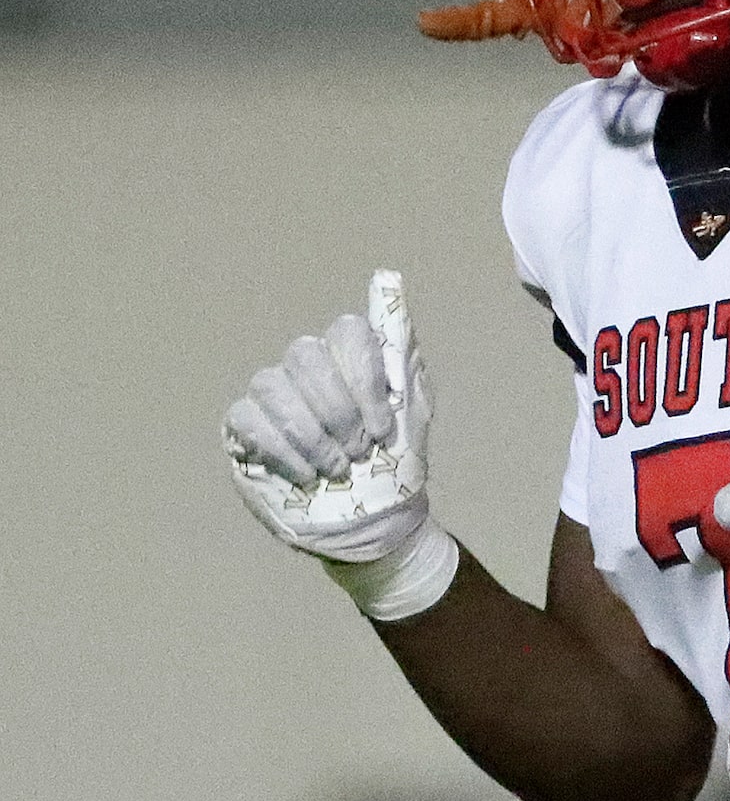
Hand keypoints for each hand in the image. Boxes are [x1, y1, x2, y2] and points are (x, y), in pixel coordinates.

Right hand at [226, 271, 432, 563]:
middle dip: (338, 411)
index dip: (364, 378)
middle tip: (359, 449)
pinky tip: (306, 474)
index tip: (384, 426)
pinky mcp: (244, 429)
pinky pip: (247, 419)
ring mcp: (271, 395)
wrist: (378, 521)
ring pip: (271, 385)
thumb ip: (400, 348)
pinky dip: (281, 450)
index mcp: (349, 356)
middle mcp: (306, 367)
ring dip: (311, 434)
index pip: (346, 331)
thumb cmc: (397, 463)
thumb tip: (387, 279)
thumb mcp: (414, 406)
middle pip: (306, 355)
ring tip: (337, 467)